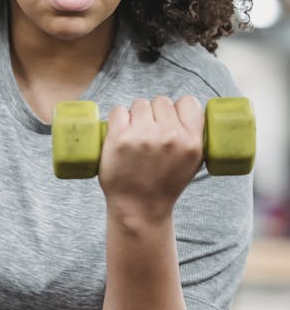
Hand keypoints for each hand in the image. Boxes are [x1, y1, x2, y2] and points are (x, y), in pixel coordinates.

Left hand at [99, 95, 204, 218]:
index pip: (189, 102)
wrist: (139, 208)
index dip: (178, 108)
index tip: (170, 119)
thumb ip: (191, 137)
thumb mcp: (192, 163)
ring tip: (135, 136)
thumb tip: (183, 110)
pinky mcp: (119, 138)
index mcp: (191, 142)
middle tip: (149, 133)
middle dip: (155, 114)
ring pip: (140, 104)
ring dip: (136, 115)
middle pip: (162, 101)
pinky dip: (117, 119)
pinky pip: (118, 111)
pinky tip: (120, 133)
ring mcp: (143, 136)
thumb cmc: (164, 185)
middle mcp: (170, 136)